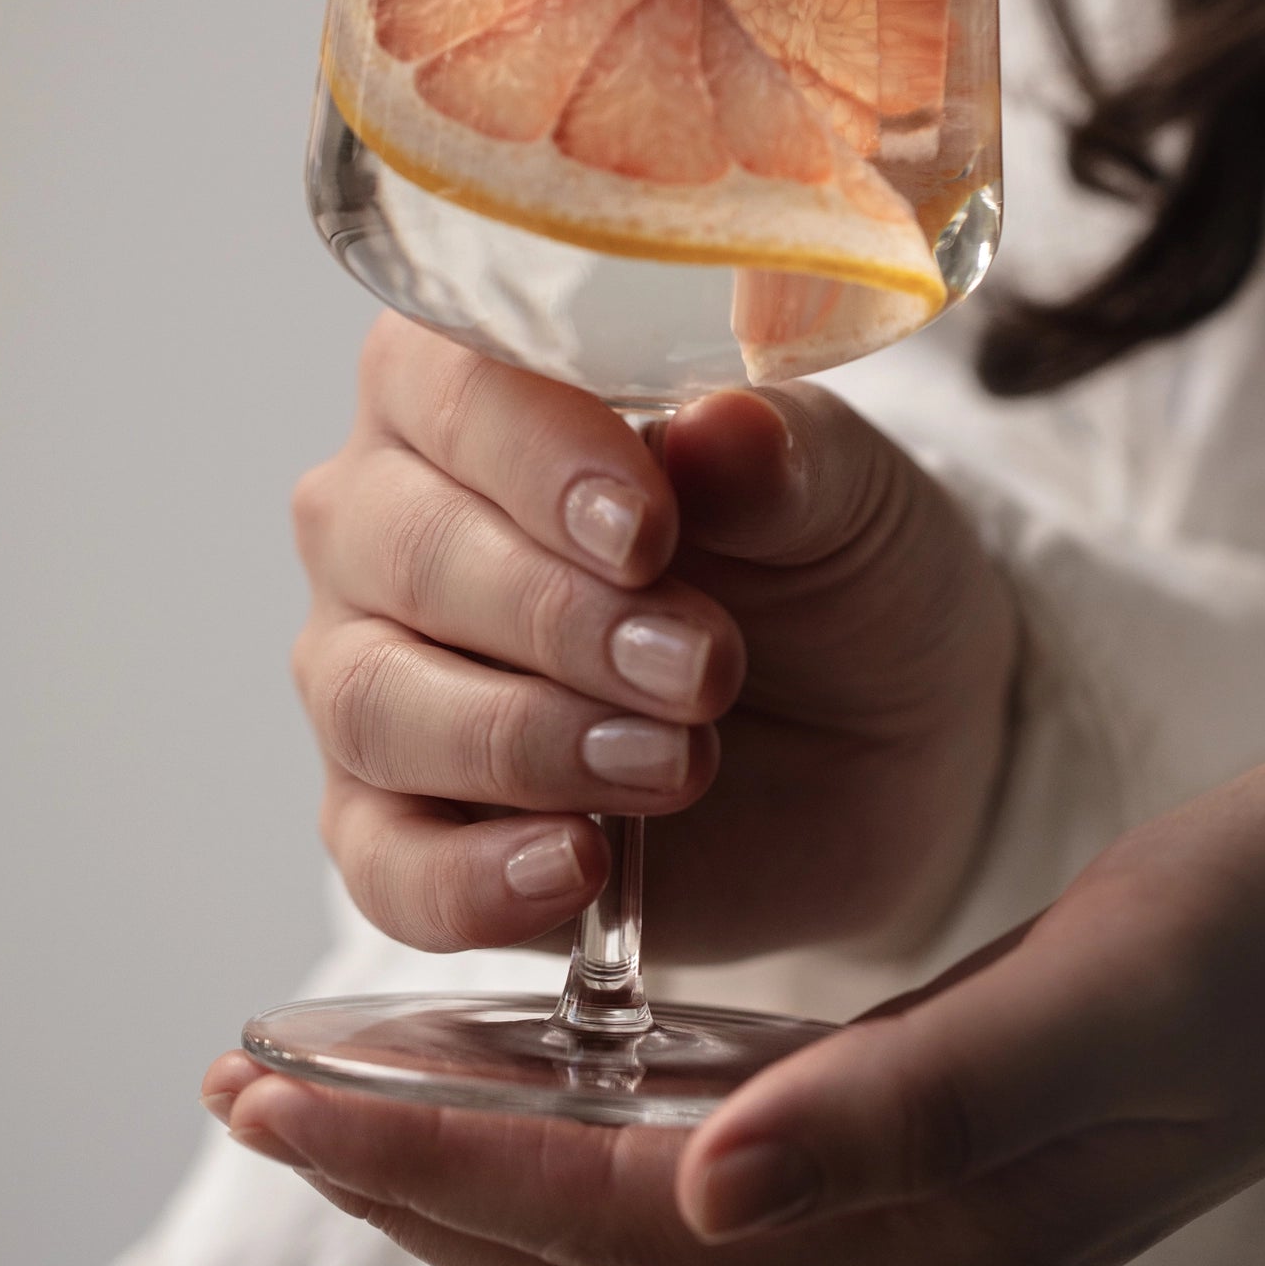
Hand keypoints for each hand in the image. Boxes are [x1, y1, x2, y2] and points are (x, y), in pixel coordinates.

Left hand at [205, 725, 1264, 1265]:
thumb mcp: (1121, 992)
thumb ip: (910, 1104)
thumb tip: (691, 1197)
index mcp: (943, 1227)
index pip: (617, 1218)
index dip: (428, 1158)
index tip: (262, 1093)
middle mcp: (926, 1244)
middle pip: (608, 1243)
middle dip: (418, 1172)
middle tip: (249, 1086)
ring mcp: (956, 1199)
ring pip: (661, 1209)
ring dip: (499, 1150)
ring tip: (358, 1077)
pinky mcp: (983, 1126)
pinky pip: (747, 1149)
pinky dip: (623, 1112)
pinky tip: (571, 1044)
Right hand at [288, 314, 1018, 962]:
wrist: (888, 738)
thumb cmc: (835, 568)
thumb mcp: (847, 496)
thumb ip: (782, 455)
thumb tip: (722, 428)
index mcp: (472, 388)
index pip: (445, 387)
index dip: (536, 457)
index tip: (646, 528)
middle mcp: (387, 520)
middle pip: (403, 553)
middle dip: (560, 618)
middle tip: (704, 664)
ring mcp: (377, 678)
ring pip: (377, 705)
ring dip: (531, 739)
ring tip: (680, 760)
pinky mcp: (405, 830)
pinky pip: (383, 865)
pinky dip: (471, 878)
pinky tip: (575, 866)